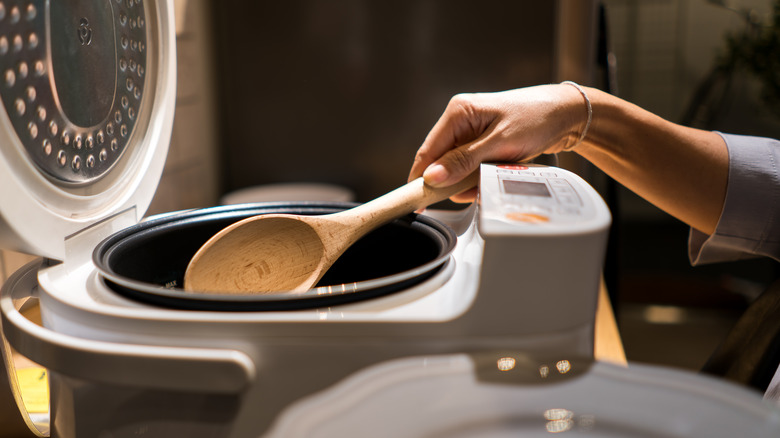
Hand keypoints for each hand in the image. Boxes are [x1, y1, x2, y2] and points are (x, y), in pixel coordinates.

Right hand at [408, 84, 583, 200]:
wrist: (567, 114)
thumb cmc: (537, 118)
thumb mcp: (499, 142)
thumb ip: (464, 161)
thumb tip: (433, 177)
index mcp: (458, 112)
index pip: (428, 151)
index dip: (421, 178)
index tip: (417, 201)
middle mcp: (461, 120)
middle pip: (440, 162)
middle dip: (455, 180)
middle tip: (474, 188)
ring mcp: (470, 132)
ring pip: (456, 168)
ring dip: (471, 180)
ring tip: (496, 173)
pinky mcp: (481, 144)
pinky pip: (471, 168)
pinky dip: (481, 176)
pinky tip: (498, 172)